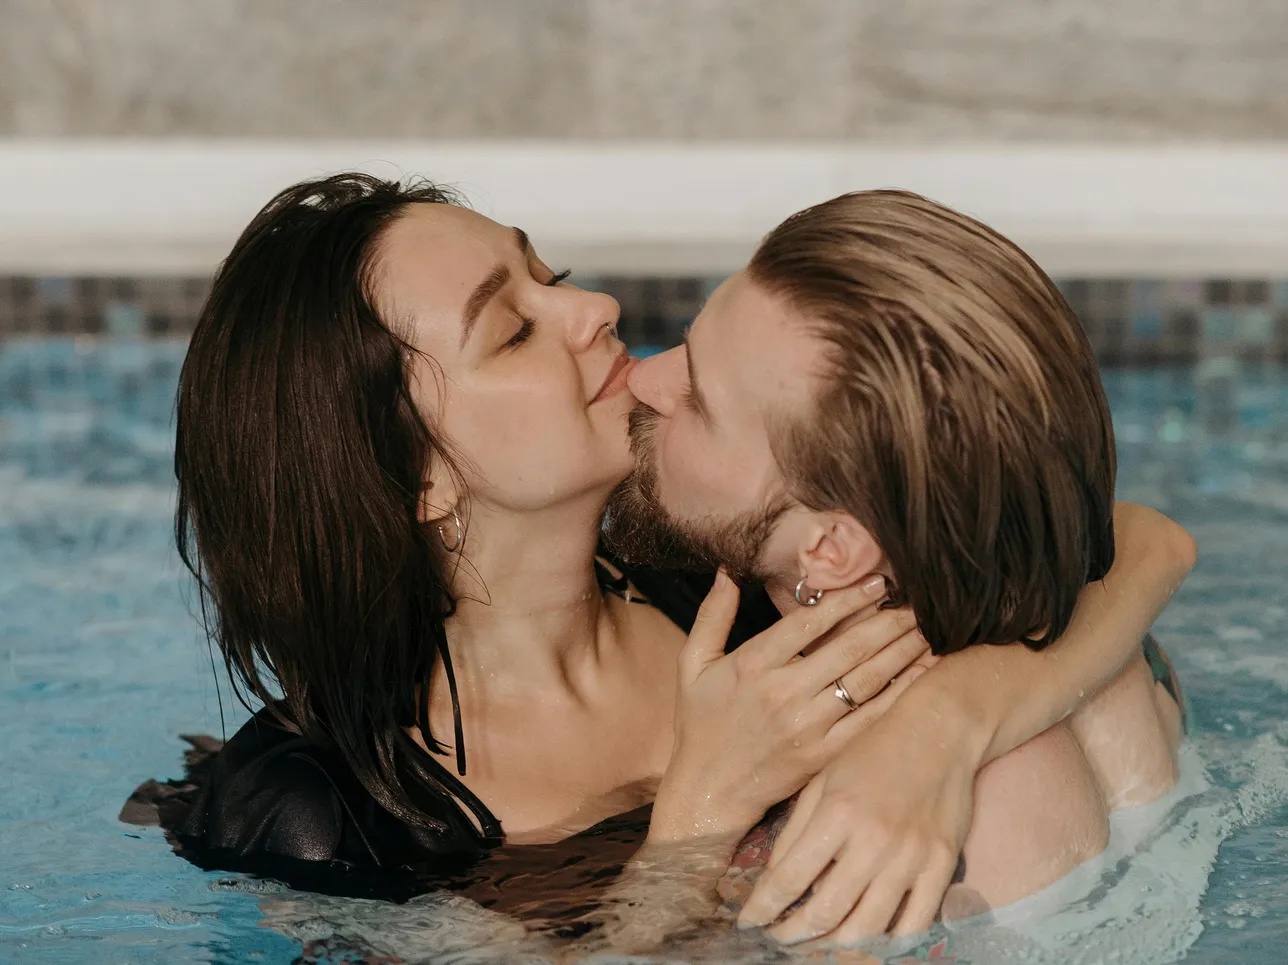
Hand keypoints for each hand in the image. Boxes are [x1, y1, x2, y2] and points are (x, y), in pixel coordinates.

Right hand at [649, 569, 926, 847]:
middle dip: (889, 622)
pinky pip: (870, 719)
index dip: (847, 601)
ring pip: (866, 681)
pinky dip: (899, 695)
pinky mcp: (824, 754)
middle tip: (919, 602)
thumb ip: (711, 616)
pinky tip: (921, 674)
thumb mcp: (692, 664)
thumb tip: (727, 572)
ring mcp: (808, 726)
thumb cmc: (700, 724)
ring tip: (928, 630)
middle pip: (849, 649)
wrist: (709, 791)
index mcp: (753, 665)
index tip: (877, 584)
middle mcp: (784, 693)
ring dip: (902, 653)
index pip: (809, 624)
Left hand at [738, 679, 978, 944]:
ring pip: (867, 927)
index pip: (788, 878)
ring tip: (817, 945)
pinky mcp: (942, 866)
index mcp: (835, 813)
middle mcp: (873, 841)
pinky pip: (914, 923)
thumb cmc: (873, 751)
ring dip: (835, 945)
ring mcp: (910, 857)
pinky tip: (867, 941)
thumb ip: (797, 829)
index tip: (749, 922)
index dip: (763, 909)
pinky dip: (887, 942)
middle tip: (778, 939)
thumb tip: (775, 880)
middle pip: (825, 911)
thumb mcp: (823, 780)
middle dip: (793, 934)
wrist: (939, 730)